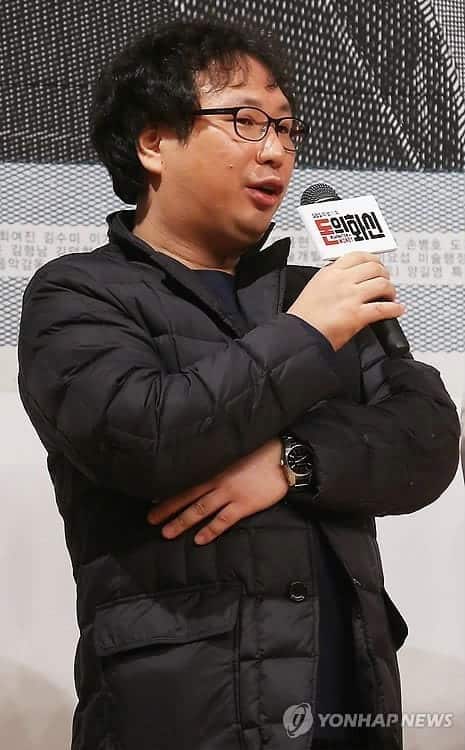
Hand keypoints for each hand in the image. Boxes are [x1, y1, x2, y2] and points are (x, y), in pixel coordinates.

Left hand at [147, 439, 288, 543]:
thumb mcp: (234, 451)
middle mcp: (218, 481)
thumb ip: (218, 460)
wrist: (283, 458)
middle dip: (167, 508)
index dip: (169, 490)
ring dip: (182, 522)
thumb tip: (204, 466)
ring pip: (200, 509)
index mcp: (215, 467)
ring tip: (167, 533)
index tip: (152, 498)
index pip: (186, 480)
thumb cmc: (260, 451)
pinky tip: (199, 539)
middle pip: (187, 496)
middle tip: (151, 519)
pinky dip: (210, 530)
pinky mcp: (244, 505)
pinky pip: (223, 520)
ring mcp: (230, 494)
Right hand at [286, 251, 405, 350]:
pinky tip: (397, 310)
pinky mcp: (357, 315)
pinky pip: (383, 308)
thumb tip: (349, 278)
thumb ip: (331, 280)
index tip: (377, 265)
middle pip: (374, 267)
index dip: (373, 260)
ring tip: (390, 297)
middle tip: (385, 282)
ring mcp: (350, 297)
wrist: (297, 336)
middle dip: (384, 275)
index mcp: (330, 273)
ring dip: (390, 290)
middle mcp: (341, 281)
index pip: (358, 256)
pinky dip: (394, 309)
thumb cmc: (303, 317)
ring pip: (382, 284)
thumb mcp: (314, 288)